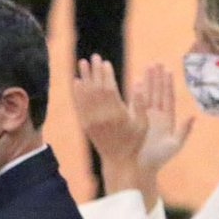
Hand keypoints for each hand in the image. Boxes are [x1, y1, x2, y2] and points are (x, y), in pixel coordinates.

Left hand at [73, 56, 146, 173]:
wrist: (119, 161)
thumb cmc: (135, 141)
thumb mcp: (143, 123)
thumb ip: (140, 102)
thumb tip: (138, 82)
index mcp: (116, 115)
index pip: (108, 89)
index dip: (106, 74)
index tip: (105, 62)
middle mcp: (101, 118)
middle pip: (94, 89)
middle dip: (93, 71)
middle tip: (92, 56)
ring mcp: (91, 122)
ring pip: (84, 96)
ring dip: (83, 78)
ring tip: (81, 63)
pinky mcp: (85, 126)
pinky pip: (79, 106)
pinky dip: (77, 93)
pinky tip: (76, 82)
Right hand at [132, 63, 194, 174]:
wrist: (138, 168)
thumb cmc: (156, 160)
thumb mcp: (174, 146)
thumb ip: (184, 131)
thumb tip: (193, 116)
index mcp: (167, 120)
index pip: (168, 97)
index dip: (168, 84)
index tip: (168, 70)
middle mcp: (155, 116)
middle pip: (157, 92)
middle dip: (157, 78)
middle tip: (156, 63)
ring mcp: (143, 118)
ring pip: (146, 96)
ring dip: (147, 82)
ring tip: (147, 67)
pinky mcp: (132, 121)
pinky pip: (134, 104)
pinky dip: (134, 94)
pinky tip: (134, 82)